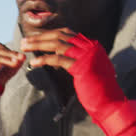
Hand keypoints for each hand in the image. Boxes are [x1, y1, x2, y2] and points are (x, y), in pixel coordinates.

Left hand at [19, 30, 135, 135]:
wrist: (111, 103)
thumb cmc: (99, 91)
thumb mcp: (88, 70)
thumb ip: (77, 60)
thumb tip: (60, 56)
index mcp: (92, 46)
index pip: (67, 33)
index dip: (49, 34)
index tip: (36, 37)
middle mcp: (90, 47)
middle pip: (60, 35)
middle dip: (40, 37)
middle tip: (25, 41)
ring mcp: (86, 55)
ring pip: (57, 44)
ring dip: (38, 44)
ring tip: (24, 48)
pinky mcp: (81, 66)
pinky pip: (58, 58)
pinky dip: (44, 59)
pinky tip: (35, 63)